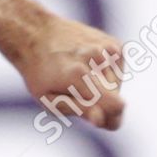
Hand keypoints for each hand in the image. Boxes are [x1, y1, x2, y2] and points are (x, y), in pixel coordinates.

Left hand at [15, 15, 126, 131]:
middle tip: (75, 91)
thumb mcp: (48, 99)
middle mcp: (97, 57)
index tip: (95, 120)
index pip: (115, 106)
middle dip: (101, 103)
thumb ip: (78, 110)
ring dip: (103, 88)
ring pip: (118, 85)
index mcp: (78, 74)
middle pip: (117, 99)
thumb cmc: (40, 74)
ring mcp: (108, 48)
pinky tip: (88, 66)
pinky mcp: (115, 44)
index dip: (109, 119)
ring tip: (80, 77)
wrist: (37, 35)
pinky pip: (118, 71)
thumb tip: (101, 120)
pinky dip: (106, 74)